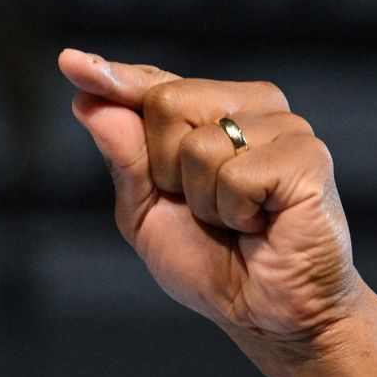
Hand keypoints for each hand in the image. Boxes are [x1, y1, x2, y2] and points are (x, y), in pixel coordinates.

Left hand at [58, 48, 364, 354]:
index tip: (70, 63)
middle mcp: (248, 107)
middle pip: (165, 103)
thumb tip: (89, 102)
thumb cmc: (210, 261)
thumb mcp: (145, 212)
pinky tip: (260, 224)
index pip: (153, 84)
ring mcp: (282, 126)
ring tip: (236, 221)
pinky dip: (234, 211)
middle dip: (165, 170)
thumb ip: (123, 158)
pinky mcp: (306, 154)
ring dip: (202, 201)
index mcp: (210, 114)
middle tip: (203, 209)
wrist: (266, 313)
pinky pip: (236, 173)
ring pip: (198, 144)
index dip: (112, 77)